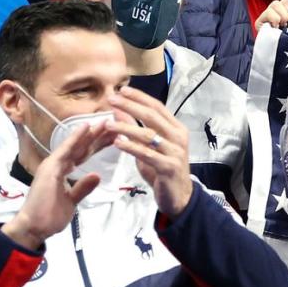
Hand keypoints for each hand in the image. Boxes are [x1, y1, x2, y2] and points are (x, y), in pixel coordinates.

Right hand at [2, 123, 112, 249]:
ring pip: (75, 146)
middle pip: (81, 148)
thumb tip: (96, 175)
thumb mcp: (72, 200)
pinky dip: (75, 139)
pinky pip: (65, 151)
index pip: (83, 155)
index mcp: (62, 171)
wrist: (34, 227)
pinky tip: (86, 128)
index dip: (97, 145)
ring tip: (104, 121)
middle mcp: (57, 165)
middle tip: (113, 123)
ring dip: (90, 133)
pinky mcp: (50, 169)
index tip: (112, 136)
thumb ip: (83, 187)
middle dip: (97, 136)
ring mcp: (52, 165)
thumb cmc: (49, 215)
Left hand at [107, 86, 194, 217]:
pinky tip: (118, 143)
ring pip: (148, 135)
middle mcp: (178, 137)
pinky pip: (147, 154)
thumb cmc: (162, 169)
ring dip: (126, 127)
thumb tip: (118, 109)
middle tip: (112, 99)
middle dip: (131, 106)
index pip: (157, 107)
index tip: (121, 90)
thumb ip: (135, 128)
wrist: (179, 196)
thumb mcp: (148, 147)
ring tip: (108, 124)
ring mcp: (175, 152)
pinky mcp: (169, 167)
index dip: (139, 97)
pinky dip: (131, 147)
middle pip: (153, 117)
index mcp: (176, 128)